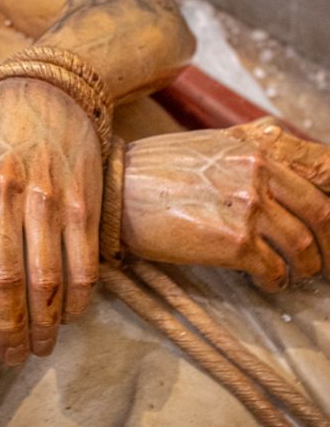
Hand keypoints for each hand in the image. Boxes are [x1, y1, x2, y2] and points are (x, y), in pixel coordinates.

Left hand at [0, 78, 102, 364]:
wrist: (48, 92)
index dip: (0, 321)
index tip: (4, 349)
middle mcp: (25, 201)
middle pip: (29, 285)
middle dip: (28, 331)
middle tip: (27, 356)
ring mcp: (61, 201)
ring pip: (62, 279)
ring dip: (58, 320)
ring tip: (52, 340)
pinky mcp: (89, 201)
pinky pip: (90, 259)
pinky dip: (85, 293)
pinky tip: (78, 309)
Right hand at [121, 120, 329, 291]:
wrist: (118, 189)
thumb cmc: (155, 168)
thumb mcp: (210, 144)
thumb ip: (250, 151)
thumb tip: (278, 173)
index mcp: (257, 146)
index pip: (324, 168)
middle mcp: (259, 172)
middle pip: (321, 212)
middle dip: (329, 242)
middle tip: (324, 258)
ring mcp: (249, 207)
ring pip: (302, 245)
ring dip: (306, 266)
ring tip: (296, 273)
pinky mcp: (233, 242)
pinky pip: (273, 269)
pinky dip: (277, 280)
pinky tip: (269, 283)